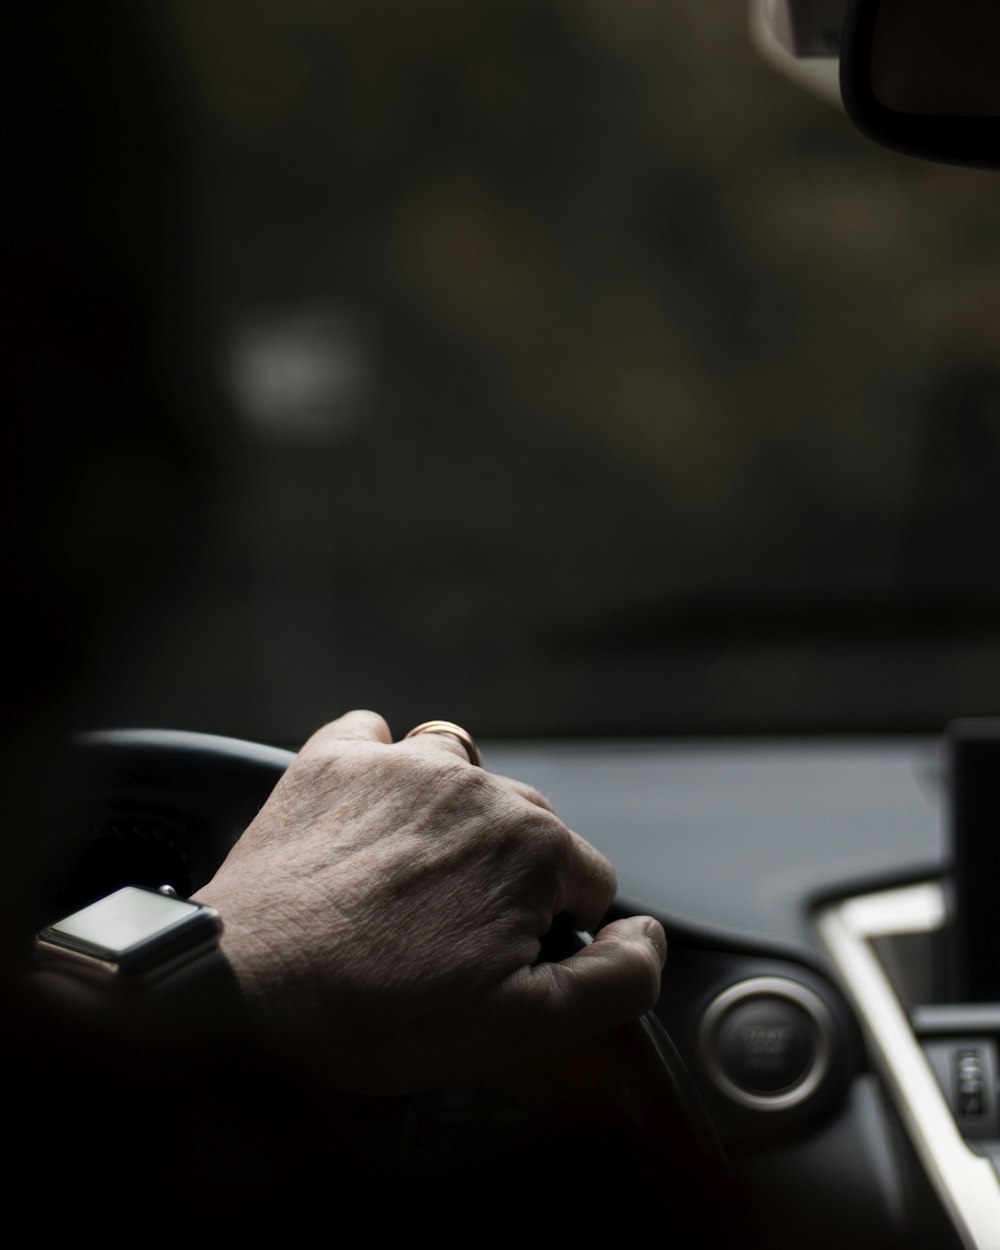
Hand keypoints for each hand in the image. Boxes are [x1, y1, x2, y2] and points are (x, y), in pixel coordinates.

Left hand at [192, 710, 665, 1092]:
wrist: (241, 994)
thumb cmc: (376, 1014)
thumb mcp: (523, 1029)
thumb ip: (618, 981)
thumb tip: (648, 936)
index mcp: (532, 844)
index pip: (586, 882)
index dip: (553, 932)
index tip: (499, 964)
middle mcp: (474, 785)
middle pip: (526, 827)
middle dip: (505, 879)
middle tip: (448, 940)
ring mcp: (397, 765)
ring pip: (461, 773)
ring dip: (452, 816)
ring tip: (410, 879)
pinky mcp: (330, 760)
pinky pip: (375, 737)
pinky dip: (379, 769)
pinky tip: (365, 818)